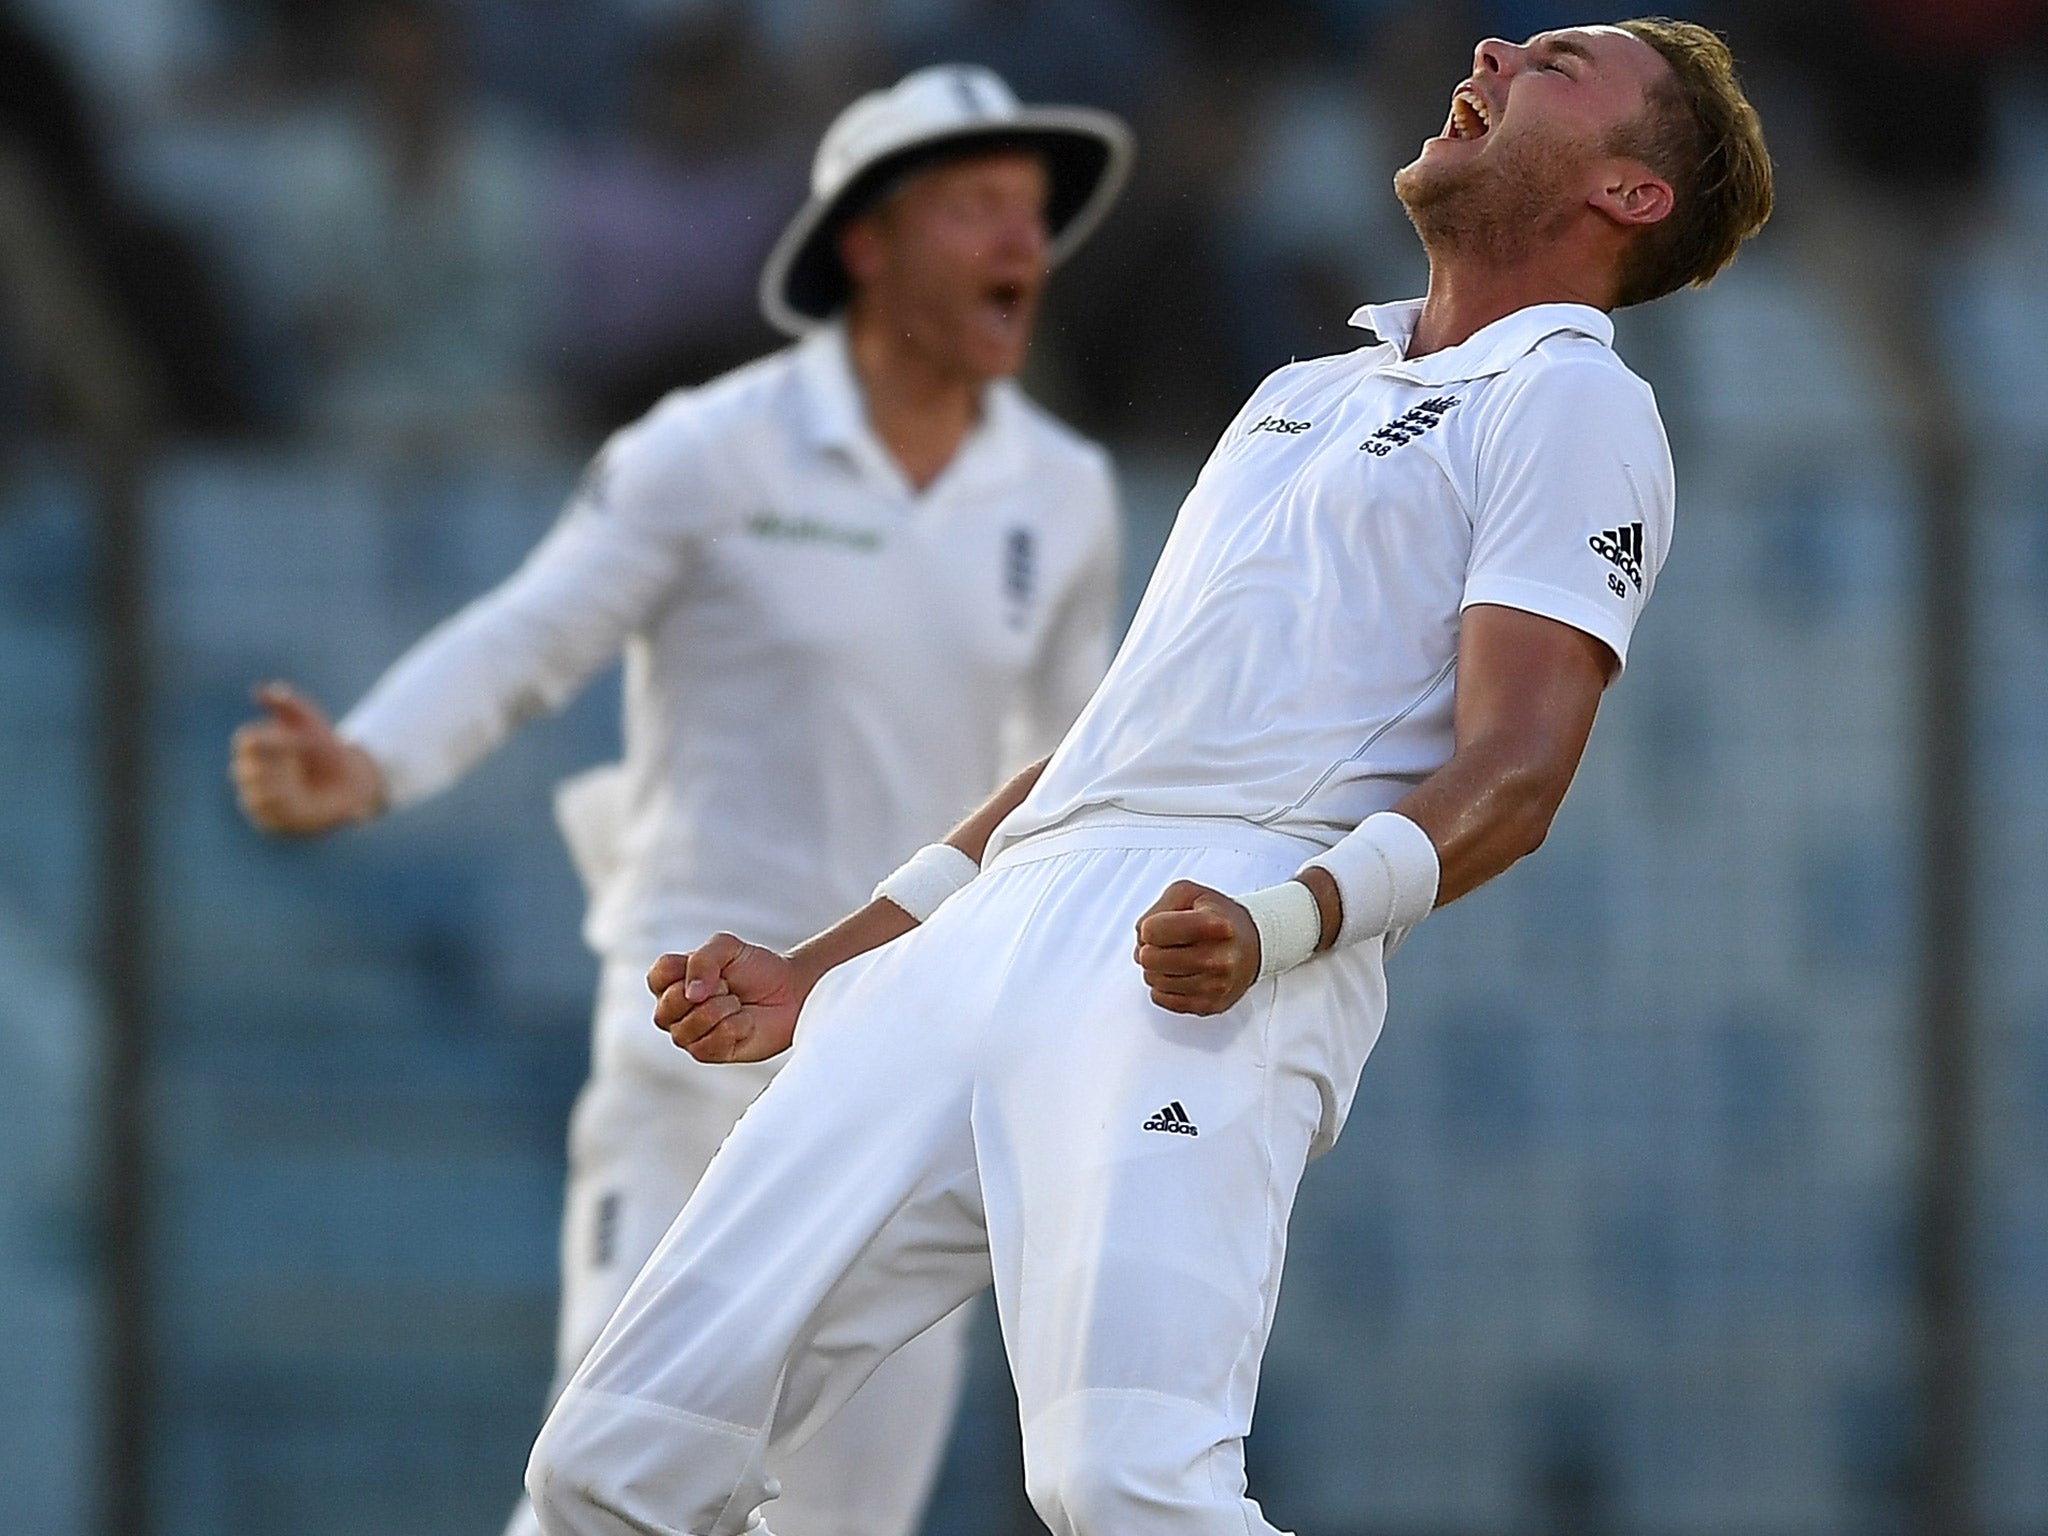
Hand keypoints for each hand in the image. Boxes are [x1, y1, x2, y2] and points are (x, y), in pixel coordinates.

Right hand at [229, 682, 384, 834]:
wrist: (350, 779)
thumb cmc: (325, 748)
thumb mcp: (311, 721)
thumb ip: (288, 703)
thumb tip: (262, 689)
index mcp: (257, 746)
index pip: (246, 740)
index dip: (272, 740)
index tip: (298, 740)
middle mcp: (251, 771)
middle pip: (245, 769)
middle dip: (275, 765)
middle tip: (299, 763)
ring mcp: (258, 797)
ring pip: (254, 795)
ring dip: (279, 787)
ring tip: (300, 782)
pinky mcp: (270, 820)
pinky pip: (265, 817)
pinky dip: (282, 808)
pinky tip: (300, 799)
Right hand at [649, 935, 805, 1062]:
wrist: (790, 992)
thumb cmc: (757, 969)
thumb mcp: (728, 948)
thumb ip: (703, 960)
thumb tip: (691, 994)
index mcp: (672, 981)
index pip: (658, 976)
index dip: (686, 970)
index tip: (715, 968)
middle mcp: (674, 1010)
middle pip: (670, 1005)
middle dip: (710, 991)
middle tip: (729, 986)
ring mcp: (689, 1034)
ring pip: (690, 1026)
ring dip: (724, 1009)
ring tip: (737, 1003)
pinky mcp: (709, 1053)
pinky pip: (711, 1043)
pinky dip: (736, 1027)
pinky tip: (745, 1021)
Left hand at [1133, 880, 1260, 1014]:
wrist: (1255, 945)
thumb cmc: (1220, 918)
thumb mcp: (1189, 894)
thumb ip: (1158, 909)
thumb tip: (1141, 938)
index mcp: (1212, 925)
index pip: (1152, 931)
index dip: (1150, 927)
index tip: (1161, 926)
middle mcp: (1217, 958)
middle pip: (1149, 958)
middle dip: (1149, 948)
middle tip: (1165, 944)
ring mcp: (1214, 985)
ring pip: (1153, 980)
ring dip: (1157, 968)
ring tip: (1176, 956)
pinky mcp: (1209, 1005)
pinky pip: (1162, 999)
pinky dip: (1164, 986)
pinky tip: (1180, 974)